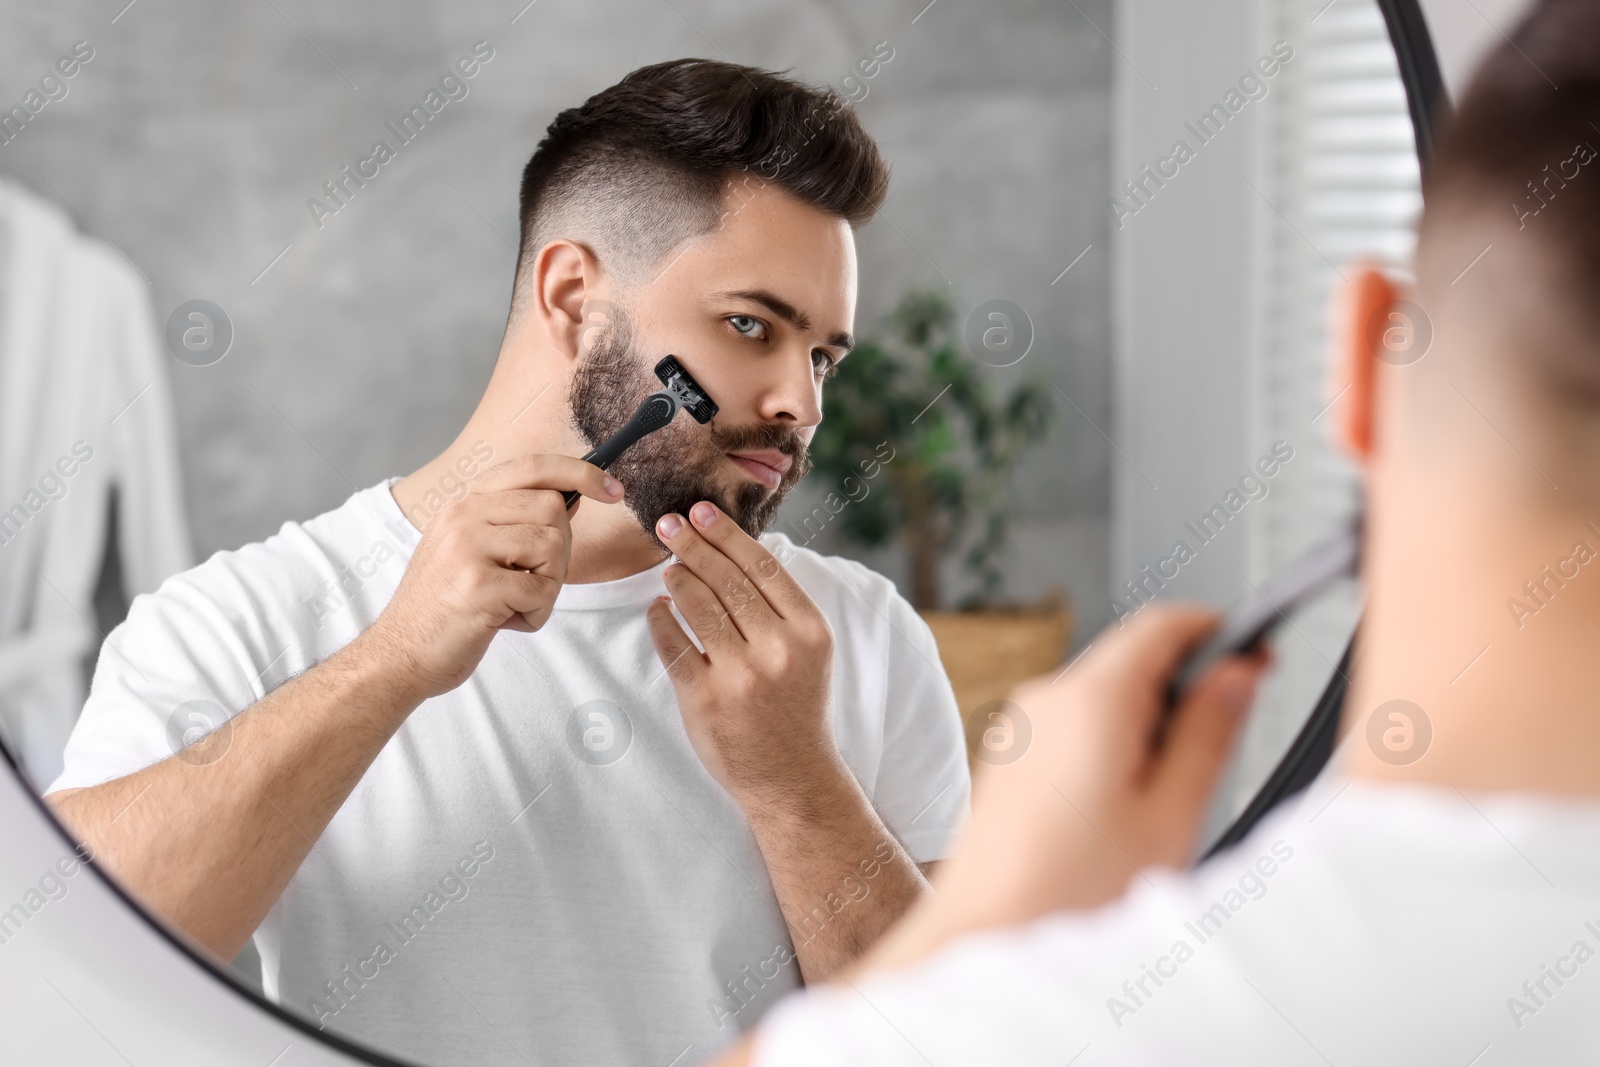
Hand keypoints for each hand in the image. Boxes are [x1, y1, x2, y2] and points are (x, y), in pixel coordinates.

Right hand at [363, 454, 622, 700]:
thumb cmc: (444, 608)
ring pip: (553, 547)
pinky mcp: (477, 585)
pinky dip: (535, 615)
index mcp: (464, 504)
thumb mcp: (471, 552)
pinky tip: (504, 623)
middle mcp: (463, 516)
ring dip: (547, 587)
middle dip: (559, 552)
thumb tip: (571, 495)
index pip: (533, 467)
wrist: (398, 656)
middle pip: (553, 509)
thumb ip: (514, 522)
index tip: (613, 490)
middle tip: (529, 583)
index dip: (580, 472)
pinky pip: (542, 591)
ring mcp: (467, 548)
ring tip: (512, 604)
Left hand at [645, 500, 838, 807]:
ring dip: (677, 578)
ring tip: (670, 567)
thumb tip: (731, 551)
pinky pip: (673, 644)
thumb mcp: (807, 652)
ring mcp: (741, 675)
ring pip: (697, 605)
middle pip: (727, 579)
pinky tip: (659, 608)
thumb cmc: (796, 706)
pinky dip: (661, 619)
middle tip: (671, 524)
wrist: (792, 777)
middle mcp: (778, 649)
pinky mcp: (705, 699)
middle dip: (693, 544)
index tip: (703, 511)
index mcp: (810, 631)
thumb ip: (779, 607)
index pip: (763, 567)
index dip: (728, 535)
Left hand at [887, 605, 1265, 955]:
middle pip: (1130, 659)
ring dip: (1148, 722)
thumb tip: (1236, 675)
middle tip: (1227, 736)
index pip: (1160, 624)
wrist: (985, 943)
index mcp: (1088, 702)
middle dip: (1184, 685)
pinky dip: (1111, 746)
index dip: (1217, 631)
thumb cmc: (1072, 897)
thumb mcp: (1169, 816)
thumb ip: (1207, 735)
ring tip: (1171, 797)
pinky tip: (1125, 810)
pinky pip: (1071, 729)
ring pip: (1102, 697)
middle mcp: (1044, 701)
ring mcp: (1019, 729)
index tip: (1257, 655)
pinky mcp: (1008, 760)